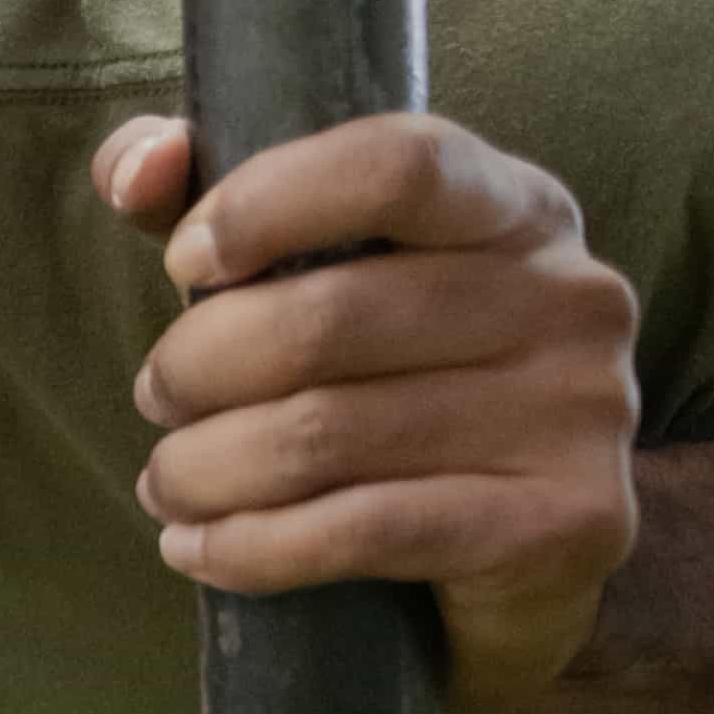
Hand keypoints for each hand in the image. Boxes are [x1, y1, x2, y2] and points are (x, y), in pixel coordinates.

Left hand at [90, 112, 641, 711]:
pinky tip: (199, 548)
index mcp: (515, 206)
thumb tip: (133, 172)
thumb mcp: (315, 266)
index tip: (187, 260)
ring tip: (166, 482)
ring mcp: (581, 412)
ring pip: (326, 433)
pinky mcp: (565, 523)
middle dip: (198, 365)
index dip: (268, 204)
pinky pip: (360, 529)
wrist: (536, 546)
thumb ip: (209, 197)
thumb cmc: (398, 378)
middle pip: (329, 316)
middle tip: (156, 397)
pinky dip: (251, 545)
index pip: (396, 165)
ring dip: (205, 467)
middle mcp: (570, 296)